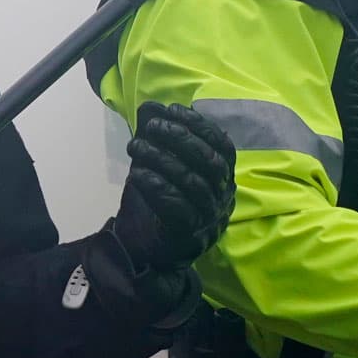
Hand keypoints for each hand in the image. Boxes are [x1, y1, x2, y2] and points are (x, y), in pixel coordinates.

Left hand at [112, 102, 235, 272]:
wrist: (142, 252)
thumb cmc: (154, 204)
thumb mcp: (154, 165)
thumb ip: (156, 137)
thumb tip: (151, 106)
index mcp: (222, 179)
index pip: (222, 147)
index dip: (200, 126)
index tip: (173, 110)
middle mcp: (222, 198)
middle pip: (211, 163)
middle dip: (182, 139)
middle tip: (153, 127)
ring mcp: (209, 218)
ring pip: (193, 183)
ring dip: (163, 159)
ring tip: (135, 146)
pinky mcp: (190, 235)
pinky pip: (179, 207)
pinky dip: (157, 187)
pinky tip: (138, 173)